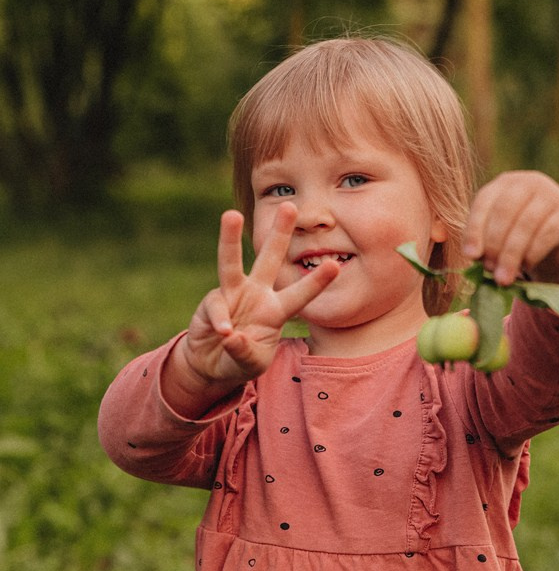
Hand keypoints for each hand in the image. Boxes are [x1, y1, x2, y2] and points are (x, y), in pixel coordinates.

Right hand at [182, 203, 338, 386]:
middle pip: (270, 259)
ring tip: (232, 214)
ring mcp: (233, 294)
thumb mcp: (252, 364)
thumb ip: (246, 352)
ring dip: (231, 238)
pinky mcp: (213, 301)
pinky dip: (221, 321)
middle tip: (290, 206)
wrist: (212, 364)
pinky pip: (217, 307)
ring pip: (232, 262)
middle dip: (280, 233)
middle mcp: (258, 295)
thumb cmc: (241, 360)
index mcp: (277, 310)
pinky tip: (224, 334)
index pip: (301, 293)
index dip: (316, 281)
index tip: (334, 265)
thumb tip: (231, 335)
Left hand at [462, 171, 558, 293]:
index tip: (470, 255)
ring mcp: (552, 196)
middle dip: (494, 244)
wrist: (558, 243)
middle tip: (490, 270)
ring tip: (504, 278)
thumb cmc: (520, 238)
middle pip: (505, 211)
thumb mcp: (499, 235)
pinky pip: (548, 234)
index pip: (484, 202)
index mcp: (504, 184)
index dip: (475, 229)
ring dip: (511, 254)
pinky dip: (533, 253)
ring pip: (526, 224)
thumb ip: (485, 242)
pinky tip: (526, 267)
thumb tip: (475, 256)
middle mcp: (528, 183)